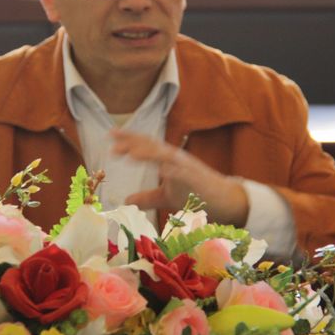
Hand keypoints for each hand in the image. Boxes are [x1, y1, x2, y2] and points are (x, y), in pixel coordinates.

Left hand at [110, 129, 248, 225]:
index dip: (129, 138)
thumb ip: (147, 197)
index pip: (146, 144)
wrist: (224, 200)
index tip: (110, 134)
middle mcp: (176, 158)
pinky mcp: (198, 180)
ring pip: (166, 155)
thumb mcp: (166, 196)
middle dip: (133, 143)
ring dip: (149, 153)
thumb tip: (127, 200)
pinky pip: (185, 173)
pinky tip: (162, 170)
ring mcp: (187, 167)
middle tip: (112, 145)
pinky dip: (173, 170)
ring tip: (131, 154)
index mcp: (168, 159)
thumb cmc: (195, 194)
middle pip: (152, 146)